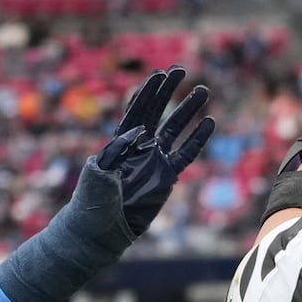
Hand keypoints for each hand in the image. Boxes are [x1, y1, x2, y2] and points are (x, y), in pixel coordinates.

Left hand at [93, 66, 215, 236]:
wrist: (100, 231)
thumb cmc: (91, 203)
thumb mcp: (97, 175)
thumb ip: (114, 153)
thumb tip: (136, 133)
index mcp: (119, 142)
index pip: (136, 111)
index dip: (147, 92)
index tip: (159, 73)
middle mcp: (138, 146)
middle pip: (157, 112)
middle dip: (168, 91)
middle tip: (182, 70)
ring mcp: (153, 160)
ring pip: (175, 129)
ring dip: (188, 110)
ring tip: (202, 90)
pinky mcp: (166, 177)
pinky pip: (186, 154)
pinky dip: (198, 139)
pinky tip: (209, 122)